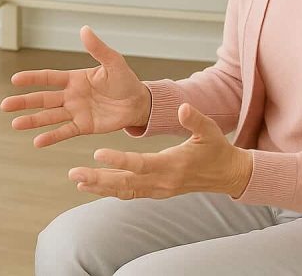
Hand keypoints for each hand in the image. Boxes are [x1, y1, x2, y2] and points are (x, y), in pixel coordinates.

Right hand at [0, 26, 151, 146]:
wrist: (138, 103)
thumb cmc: (125, 80)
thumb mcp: (113, 62)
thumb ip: (97, 48)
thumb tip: (84, 29)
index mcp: (74, 78)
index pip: (48, 78)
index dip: (32, 78)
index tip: (14, 80)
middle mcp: (70, 95)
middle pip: (42, 99)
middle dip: (24, 102)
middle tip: (5, 106)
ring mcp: (75, 112)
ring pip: (49, 116)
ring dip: (33, 121)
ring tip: (16, 124)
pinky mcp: (84, 126)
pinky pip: (65, 131)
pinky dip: (52, 136)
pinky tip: (37, 142)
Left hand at [67, 103, 252, 199]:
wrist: (228, 175)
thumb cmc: (217, 149)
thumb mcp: (210, 131)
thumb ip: (195, 120)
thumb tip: (182, 107)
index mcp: (172, 166)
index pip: (140, 164)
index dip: (118, 160)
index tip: (97, 153)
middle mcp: (162, 182)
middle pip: (125, 183)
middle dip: (99, 179)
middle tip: (73, 173)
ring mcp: (159, 190)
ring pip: (125, 191)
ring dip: (100, 186)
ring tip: (77, 179)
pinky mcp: (157, 191)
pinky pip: (130, 193)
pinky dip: (110, 189)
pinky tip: (92, 186)